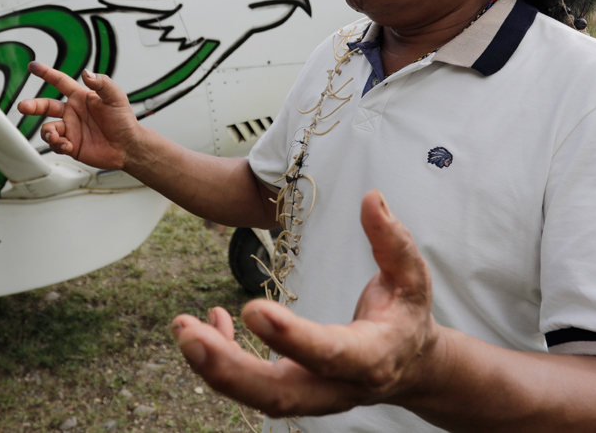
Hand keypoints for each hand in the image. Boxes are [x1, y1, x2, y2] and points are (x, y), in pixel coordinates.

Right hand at [15, 62, 143, 169]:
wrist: (128, 146)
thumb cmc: (124, 120)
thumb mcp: (116, 97)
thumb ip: (102, 84)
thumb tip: (86, 73)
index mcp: (81, 97)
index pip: (60, 81)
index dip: (46, 73)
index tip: (33, 67)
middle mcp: (73, 112)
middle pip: (46, 105)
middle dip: (33, 105)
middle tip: (23, 106)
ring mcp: (71, 129)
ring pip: (48, 128)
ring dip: (48, 132)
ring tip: (55, 136)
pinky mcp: (71, 145)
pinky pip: (56, 144)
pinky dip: (58, 145)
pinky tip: (67, 145)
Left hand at [170, 190, 438, 418]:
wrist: (408, 366)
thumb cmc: (406, 316)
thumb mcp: (412, 277)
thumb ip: (393, 240)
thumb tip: (372, 199)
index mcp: (372, 357)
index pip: (329, 353)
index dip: (291, 338)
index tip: (251, 309)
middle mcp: (338, 386)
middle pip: (281, 393)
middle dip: (230, 370)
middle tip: (190, 335)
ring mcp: (311, 395)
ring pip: (257, 396)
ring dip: (214, 366)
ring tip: (183, 326)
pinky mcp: (291, 390)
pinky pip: (250, 386)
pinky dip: (222, 359)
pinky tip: (210, 321)